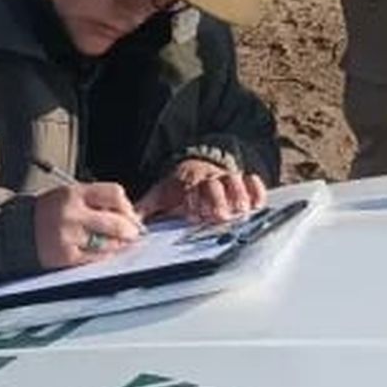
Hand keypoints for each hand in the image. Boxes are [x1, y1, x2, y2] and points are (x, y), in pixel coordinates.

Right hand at [33, 181, 143, 269]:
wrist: (18, 231)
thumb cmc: (50, 212)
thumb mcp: (70, 196)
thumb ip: (97, 201)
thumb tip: (131, 216)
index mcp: (73, 193)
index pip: (114, 194)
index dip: (127, 205)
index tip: (130, 213)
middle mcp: (71, 214)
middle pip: (116, 222)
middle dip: (131, 230)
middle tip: (134, 233)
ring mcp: (69, 237)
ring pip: (109, 243)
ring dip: (119, 244)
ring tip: (119, 242)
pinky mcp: (66, 256)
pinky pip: (96, 257)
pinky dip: (105, 254)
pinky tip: (104, 250)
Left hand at [136, 160, 267, 224]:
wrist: (199, 164)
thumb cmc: (180, 186)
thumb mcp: (162, 193)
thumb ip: (147, 207)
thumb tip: (130, 222)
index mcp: (189, 182)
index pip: (192, 188)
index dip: (194, 199)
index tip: (194, 213)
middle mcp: (209, 179)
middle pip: (216, 185)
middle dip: (218, 200)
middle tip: (219, 215)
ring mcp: (227, 179)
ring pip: (235, 181)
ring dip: (238, 196)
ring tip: (239, 211)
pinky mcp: (242, 182)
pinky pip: (253, 182)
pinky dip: (256, 191)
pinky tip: (256, 204)